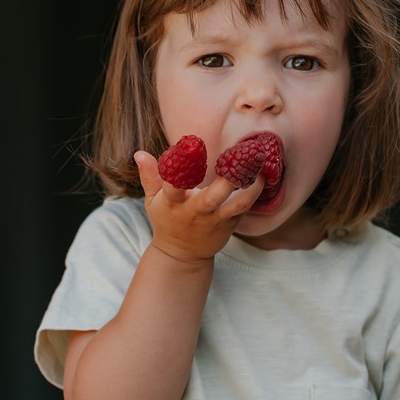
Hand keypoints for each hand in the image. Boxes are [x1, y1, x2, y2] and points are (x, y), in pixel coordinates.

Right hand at [134, 150, 264, 264]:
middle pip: (213, 196)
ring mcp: (215, 219)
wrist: (182, 255)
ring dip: (251, 186)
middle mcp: (196, 212)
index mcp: (174, 203)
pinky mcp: (229, 224)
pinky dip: (254, 192)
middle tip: (243, 154)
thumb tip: (139, 153)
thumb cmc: (166, 220)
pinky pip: (244, 207)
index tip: (190, 144)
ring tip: (260, 165)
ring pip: (237, 204)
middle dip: (228, 178)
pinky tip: (260, 175)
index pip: (174, 184)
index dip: (181, 164)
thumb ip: (149, 176)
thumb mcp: (152, 200)